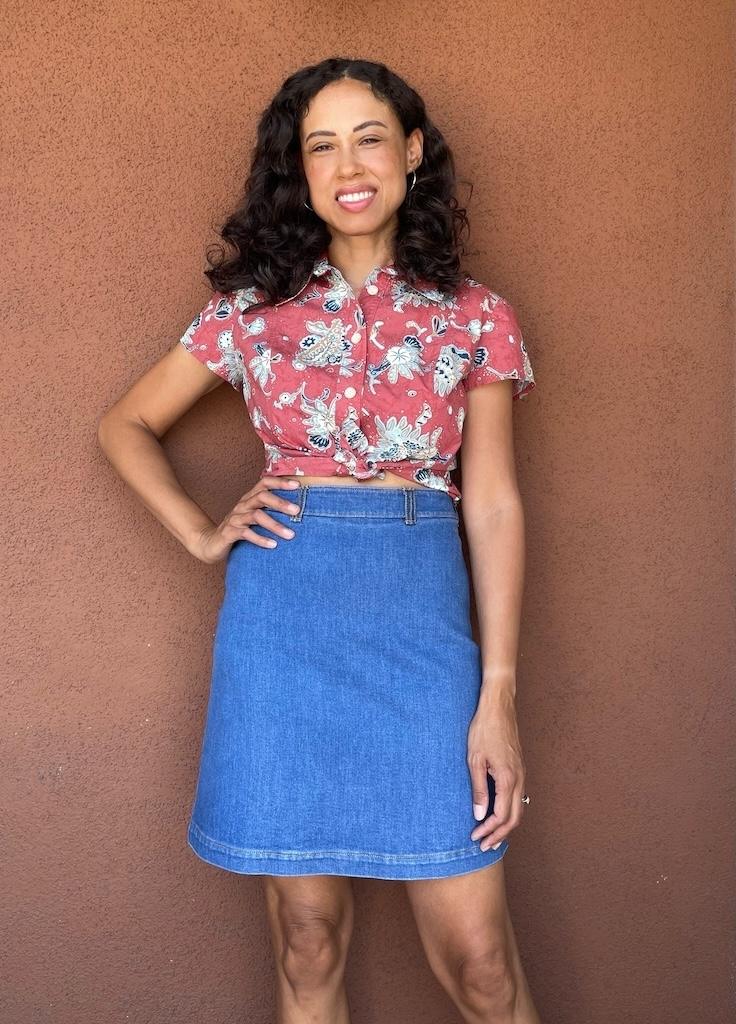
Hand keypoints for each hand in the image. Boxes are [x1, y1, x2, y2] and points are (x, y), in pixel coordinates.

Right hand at [193, 476, 302, 563]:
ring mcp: (235, 518)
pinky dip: (260, 539)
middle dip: (280, 502)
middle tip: (297, 510)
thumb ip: (270, 512)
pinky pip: (246, 534)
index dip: (280, 482)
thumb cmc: (238, 530)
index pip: (264, 483)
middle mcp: (242, 505)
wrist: (210, 543)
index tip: (297, 485)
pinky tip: (273, 545)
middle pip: (261, 497)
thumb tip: (298, 511)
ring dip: (275, 525)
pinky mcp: (229, 533)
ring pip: (256, 516)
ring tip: (290, 534)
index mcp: (249, 499)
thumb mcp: (254, 518)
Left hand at [467, 695, 526, 850]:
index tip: (475, 837)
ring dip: (505, 823)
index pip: (502, 815)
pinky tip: (497, 811)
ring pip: (519, 807)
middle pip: (515, 817)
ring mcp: (521, 773)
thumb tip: (479, 815)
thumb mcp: (474, 759)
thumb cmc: (484, 729)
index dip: (489, 830)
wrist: (498, 706)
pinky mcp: (518, 767)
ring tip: (490, 834)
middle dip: (500, 834)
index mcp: (508, 778)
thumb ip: (478, 789)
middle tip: (484, 845)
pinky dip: (509, 809)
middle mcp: (519, 778)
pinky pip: (518, 796)